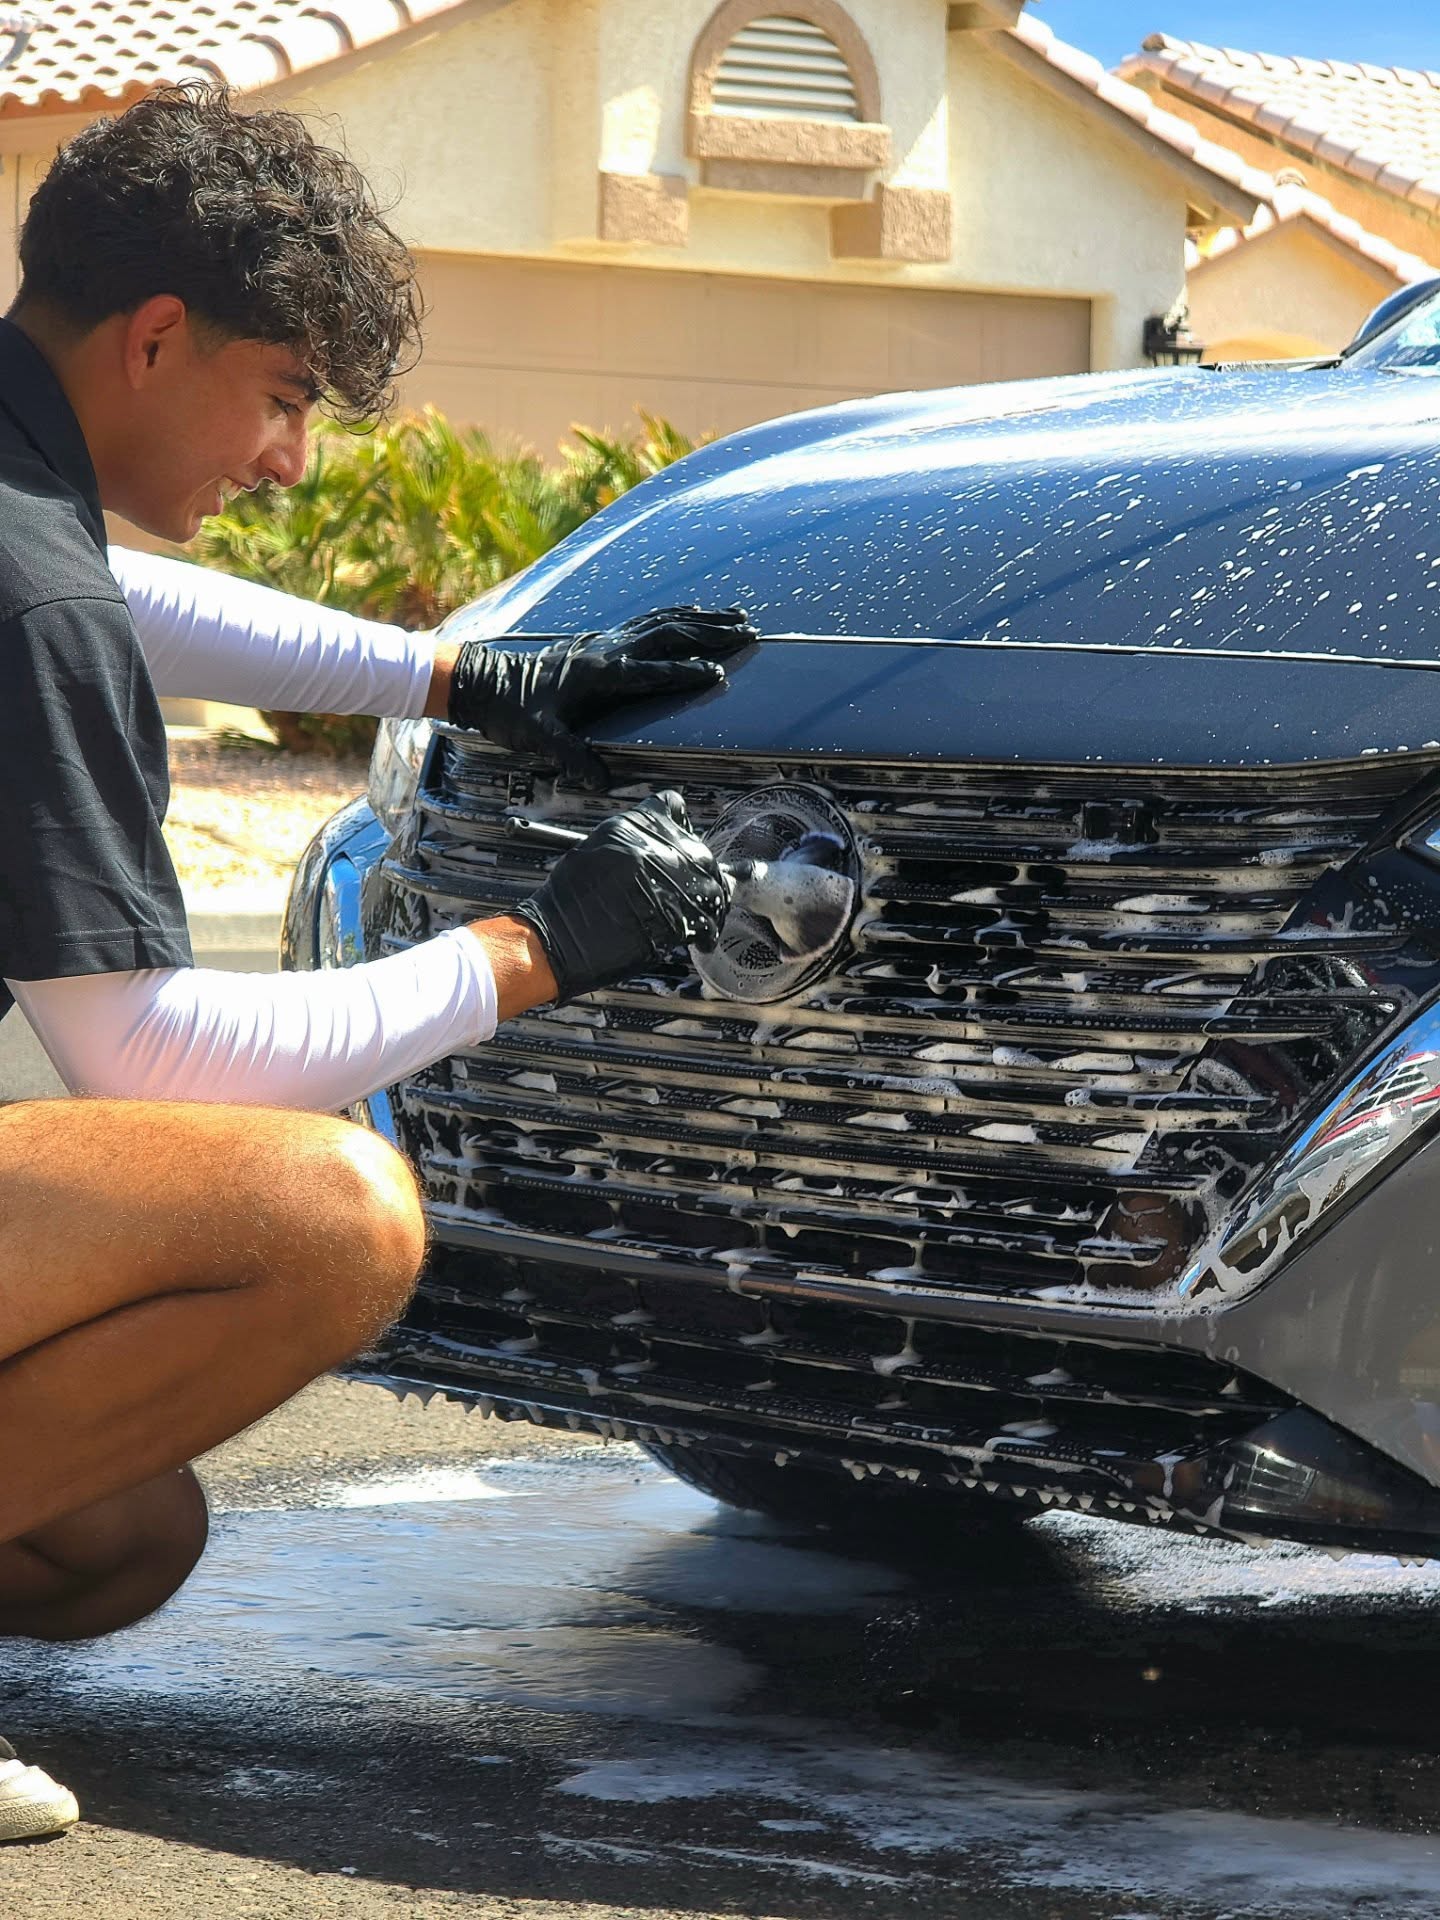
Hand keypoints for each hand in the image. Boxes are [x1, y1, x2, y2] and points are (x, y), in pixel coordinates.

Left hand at [447, 605, 754, 790]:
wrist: (482, 680)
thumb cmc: (510, 712)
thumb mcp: (539, 738)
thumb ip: (572, 757)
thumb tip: (602, 783)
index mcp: (599, 675)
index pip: (652, 672)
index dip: (685, 672)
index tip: (719, 673)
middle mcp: (607, 651)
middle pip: (668, 635)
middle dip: (710, 633)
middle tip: (748, 632)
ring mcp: (604, 642)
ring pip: (661, 622)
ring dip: (700, 618)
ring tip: (735, 614)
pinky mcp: (599, 641)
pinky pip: (646, 623)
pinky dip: (674, 616)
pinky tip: (691, 614)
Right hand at [511, 791, 730, 1000]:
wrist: (557, 938)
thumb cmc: (568, 901)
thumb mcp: (595, 848)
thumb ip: (632, 840)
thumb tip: (659, 845)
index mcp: (632, 826)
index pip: (674, 807)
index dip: (680, 828)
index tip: (682, 844)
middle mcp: (655, 848)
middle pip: (700, 851)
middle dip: (698, 871)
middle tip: (691, 889)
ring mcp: (670, 882)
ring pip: (712, 886)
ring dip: (708, 902)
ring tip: (696, 916)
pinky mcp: (678, 918)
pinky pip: (708, 922)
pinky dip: (704, 932)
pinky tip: (695, 937)